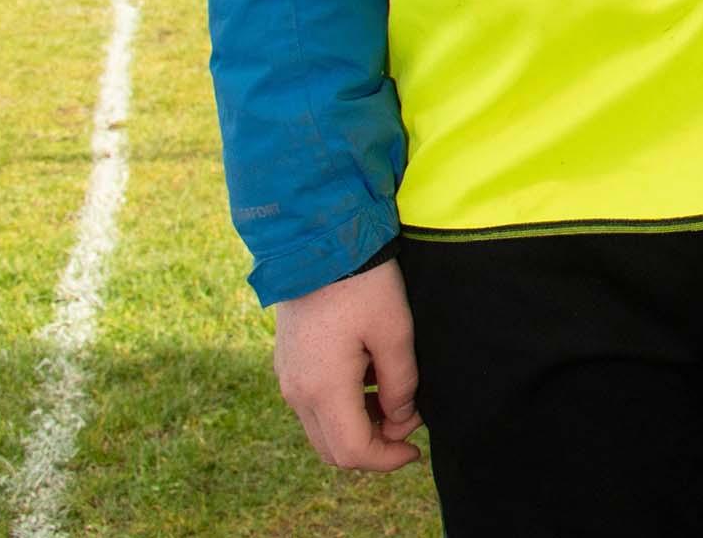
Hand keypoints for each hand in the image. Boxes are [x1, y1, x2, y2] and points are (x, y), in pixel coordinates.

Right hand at [272, 259, 422, 470]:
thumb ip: (401, 383)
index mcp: (322, 389)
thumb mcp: (395, 332)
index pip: (353, 452)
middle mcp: (297, 393)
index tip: (416, 449)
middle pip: (332, 450)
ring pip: (322, 429)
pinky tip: (370, 382)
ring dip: (358, 427)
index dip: (387, 460)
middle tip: (407, 425)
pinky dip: (342, 408)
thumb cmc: (362, 284)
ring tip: (394, 399)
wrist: (316, 243)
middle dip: (373, 448)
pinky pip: (313, 405)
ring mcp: (287, 379)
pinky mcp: (287, 364)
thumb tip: (401, 418)